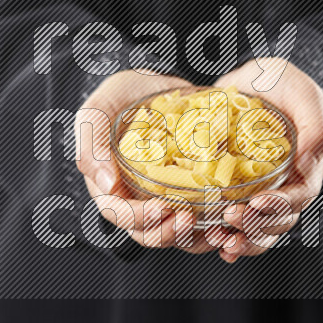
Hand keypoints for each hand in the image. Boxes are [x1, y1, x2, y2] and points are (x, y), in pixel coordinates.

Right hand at [75, 70, 222, 252]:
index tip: (162, 208)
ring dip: (194, 237)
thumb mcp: (98, 111)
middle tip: (189, 218)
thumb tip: (105, 184)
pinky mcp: (191, 193)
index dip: (140, 219)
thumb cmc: (121, 96)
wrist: (155, 85)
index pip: (120, 215)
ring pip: (177, 234)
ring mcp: (165, 198)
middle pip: (148, 233)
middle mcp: (137, 198)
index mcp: (110, 186)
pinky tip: (231, 219)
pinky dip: (215, 226)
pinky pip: (202, 219)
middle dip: (169, 232)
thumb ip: (91, 144)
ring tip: (213, 226)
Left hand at [213, 60, 322, 262]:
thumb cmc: (281, 82)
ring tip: (220, 240)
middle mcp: (286, 185)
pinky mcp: (237, 191)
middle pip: (278, 220)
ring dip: (242, 239)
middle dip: (256, 225)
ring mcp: (261, 191)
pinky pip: (235, 221)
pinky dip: (225, 235)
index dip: (280, 205)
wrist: (249, 80)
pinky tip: (212, 242)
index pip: (299, 196)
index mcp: (307, 167)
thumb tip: (311, 163)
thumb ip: (315, 127)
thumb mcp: (302, 93)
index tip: (258, 202)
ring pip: (258, 229)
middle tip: (231, 218)